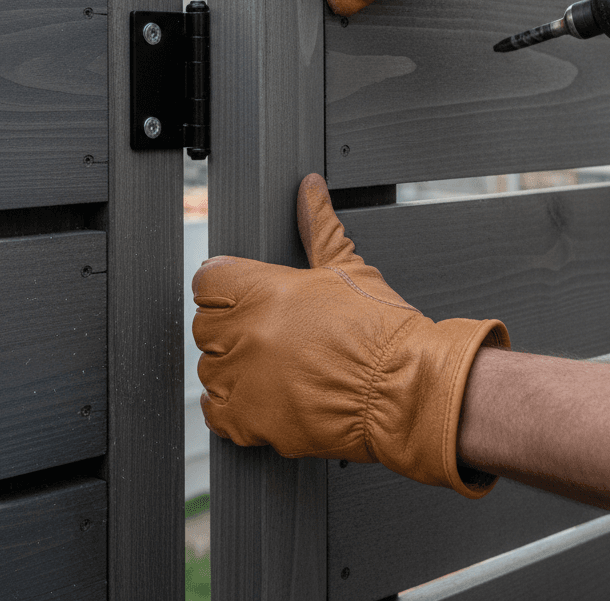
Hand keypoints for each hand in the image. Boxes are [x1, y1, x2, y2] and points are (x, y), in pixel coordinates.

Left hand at [192, 173, 509, 497]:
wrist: (406, 390)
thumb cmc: (382, 331)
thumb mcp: (347, 268)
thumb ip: (318, 225)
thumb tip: (311, 187)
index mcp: (263, 290)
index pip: (207, 281)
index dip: (225, 288)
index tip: (241, 299)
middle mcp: (246, 333)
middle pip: (203, 326)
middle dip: (229, 329)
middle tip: (263, 336)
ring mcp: (245, 379)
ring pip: (208, 369)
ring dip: (231, 368)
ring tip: (270, 368)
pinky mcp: (252, 422)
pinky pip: (215, 413)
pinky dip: (230, 407)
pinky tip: (259, 397)